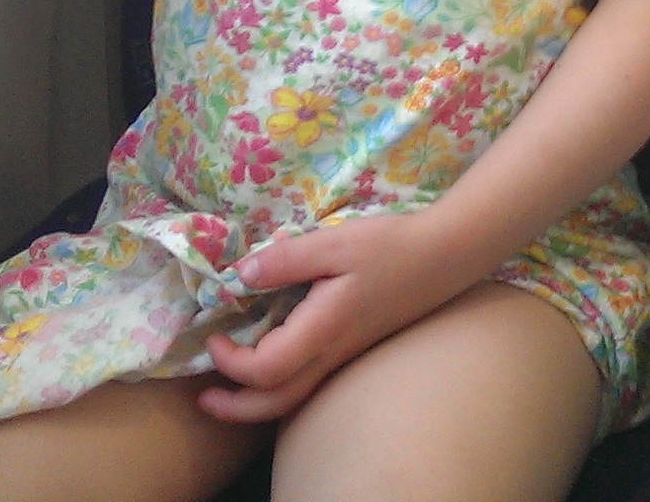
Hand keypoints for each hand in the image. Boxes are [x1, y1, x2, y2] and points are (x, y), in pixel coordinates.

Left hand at [197, 210, 486, 423]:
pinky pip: (309, 383)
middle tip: (204, 397)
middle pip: (277, 403)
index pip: (266, 368)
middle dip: (236, 407)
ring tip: (227, 392)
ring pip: (294, 398)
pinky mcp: (352, 347)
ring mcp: (344, 354)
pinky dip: (278, 386)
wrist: (446, 256)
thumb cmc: (391, 246)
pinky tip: (268, 365)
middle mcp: (332, 352)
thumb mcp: (334, 242)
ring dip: (255, 403)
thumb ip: (285, 259)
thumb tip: (238, 275)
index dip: (231, 361)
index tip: (215, 333)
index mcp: (323, 329)